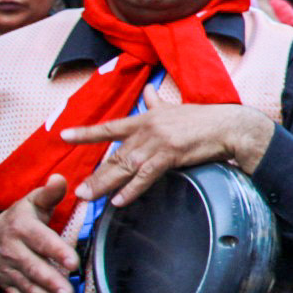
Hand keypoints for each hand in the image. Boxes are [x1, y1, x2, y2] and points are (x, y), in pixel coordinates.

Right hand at [0, 176, 79, 292]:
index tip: (73, 262)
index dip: (56, 251)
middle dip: (50, 282)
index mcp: (22, 228)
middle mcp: (13, 250)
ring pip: (26, 287)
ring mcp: (9, 270)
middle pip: (33, 268)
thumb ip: (49, 193)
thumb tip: (60, 179)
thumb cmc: (21, 218)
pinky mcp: (7, 284)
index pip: (41, 240)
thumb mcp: (33, 202)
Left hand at [64, 103, 275, 206]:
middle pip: (115, 155)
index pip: (110, 127)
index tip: (64, 136)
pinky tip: (120, 201)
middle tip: (79, 191)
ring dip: (106, 183)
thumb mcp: (175, 108)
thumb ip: (156, 102)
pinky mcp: (171, 154)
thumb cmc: (204, 119)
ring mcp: (158, 142)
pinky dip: (132, 189)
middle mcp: (147, 130)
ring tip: (89, 197)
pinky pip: (146, 175)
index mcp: (146, 118)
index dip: (86, 133)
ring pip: (125, 166)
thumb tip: (147, 91)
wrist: (229, 126)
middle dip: (96, 174)